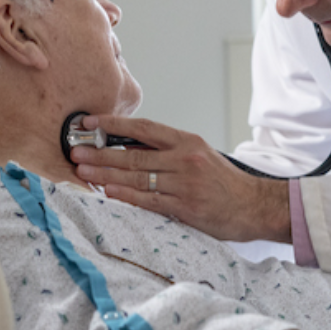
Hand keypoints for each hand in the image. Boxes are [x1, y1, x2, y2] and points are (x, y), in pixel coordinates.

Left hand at [69, 114, 291, 242]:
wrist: (254, 205)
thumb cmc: (224, 182)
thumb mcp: (200, 154)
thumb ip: (168, 150)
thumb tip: (128, 146)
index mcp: (186, 141)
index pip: (143, 127)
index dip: (113, 124)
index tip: (89, 122)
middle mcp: (184, 158)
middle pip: (133, 153)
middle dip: (100, 152)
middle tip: (75, 151)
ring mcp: (184, 183)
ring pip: (137, 177)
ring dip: (106, 174)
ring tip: (82, 171)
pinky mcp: (185, 207)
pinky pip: (149, 200)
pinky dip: (126, 195)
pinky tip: (108, 192)